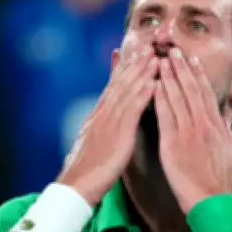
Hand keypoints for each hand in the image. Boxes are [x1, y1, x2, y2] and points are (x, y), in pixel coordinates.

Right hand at [57, 46, 158, 204]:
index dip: (123, 69)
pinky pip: (132, 110)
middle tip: (148, 45)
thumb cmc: (87, 173)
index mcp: (98, 118)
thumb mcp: (93, 145)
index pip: (112, 88)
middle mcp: (102, 115)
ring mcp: (109, 123)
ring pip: (127, 92)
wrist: (76, 186)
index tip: (132, 54)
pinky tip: (153, 82)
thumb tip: (103, 126)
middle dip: (134, 64)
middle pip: (120, 84)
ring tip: (154, 56)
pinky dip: (143, 94)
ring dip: (142, 72)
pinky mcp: (117, 135)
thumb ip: (100, 131)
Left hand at [154, 48, 231, 212]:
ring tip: (161, 60)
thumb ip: (227, 132)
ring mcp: (189, 133)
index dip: (197, 75)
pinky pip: (165, 116)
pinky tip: (153, 86)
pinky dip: (160, 99)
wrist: (213, 201)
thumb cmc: (221, 182)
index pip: (206, 94)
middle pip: (192, 90)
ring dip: (168, 78)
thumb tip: (228, 120)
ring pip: (177, 99)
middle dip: (181, 68)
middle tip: (173, 50)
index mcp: (217, 127)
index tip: (190, 60)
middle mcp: (204, 125)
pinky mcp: (173, 144)